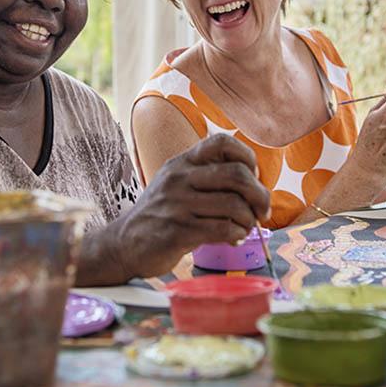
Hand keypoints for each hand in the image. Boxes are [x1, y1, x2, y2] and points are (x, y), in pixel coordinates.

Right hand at [111, 134, 269, 278]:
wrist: (124, 243)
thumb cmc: (160, 215)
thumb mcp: (177, 184)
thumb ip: (207, 177)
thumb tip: (254, 184)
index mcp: (182, 162)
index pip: (222, 142)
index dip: (247, 157)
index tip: (252, 178)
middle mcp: (179, 178)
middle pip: (236, 174)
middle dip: (259, 195)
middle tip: (262, 211)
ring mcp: (177, 205)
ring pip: (234, 205)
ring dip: (249, 220)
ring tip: (245, 227)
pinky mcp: (178, 231)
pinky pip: (222, 229)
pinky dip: (237, 235)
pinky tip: (233, 239)